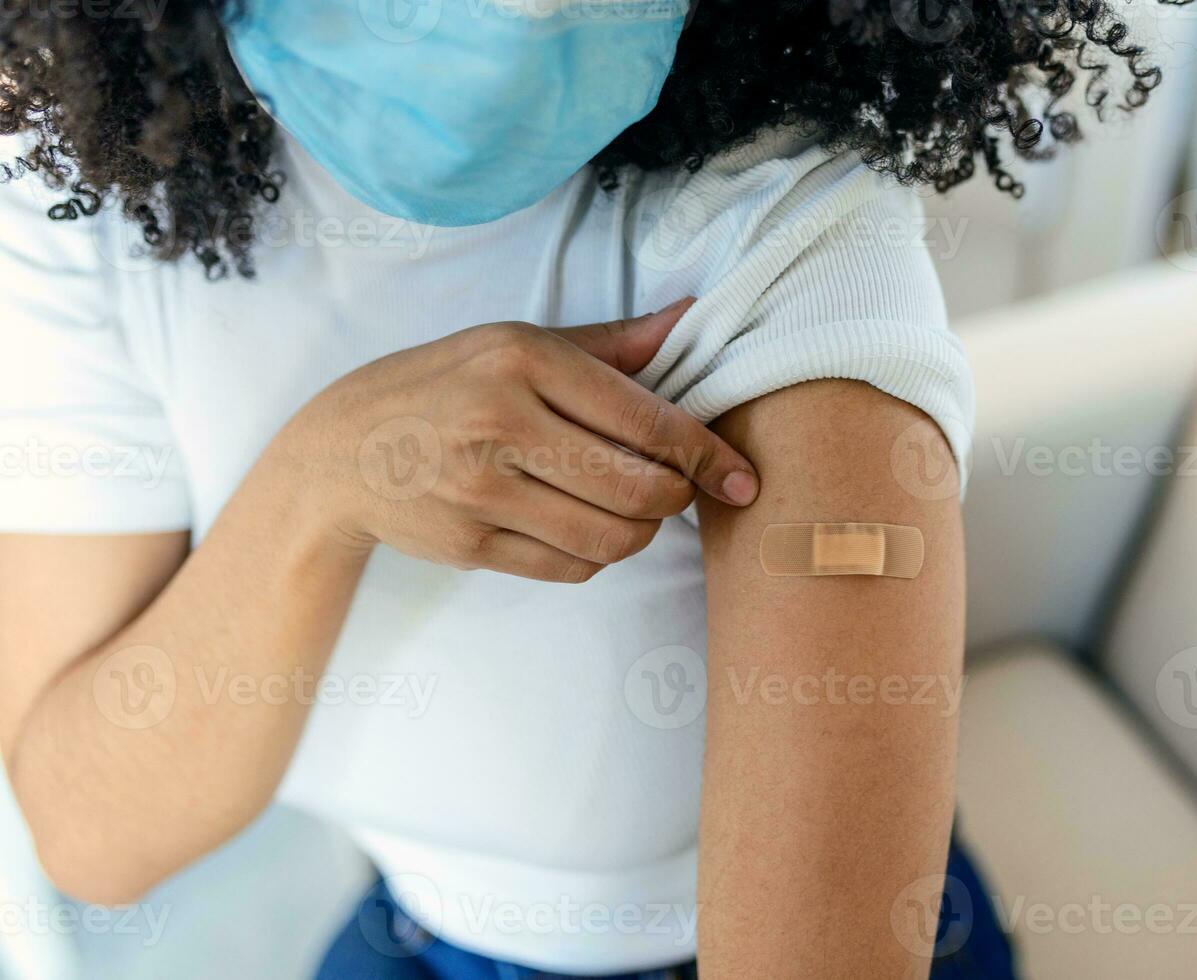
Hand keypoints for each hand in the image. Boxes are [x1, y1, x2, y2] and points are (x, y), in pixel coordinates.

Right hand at [281, 298, 758, 580]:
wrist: (340, 448)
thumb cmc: (444, 383)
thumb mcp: (519, 342)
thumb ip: (611, 344)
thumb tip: (691, 318)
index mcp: (524, 358)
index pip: (647, 419)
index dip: (708, 456)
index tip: (742, 478)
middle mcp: (501, 421)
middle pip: (638, 488)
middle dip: (678, 499)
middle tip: (680, 492)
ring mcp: (480, 488)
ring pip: (609, 537)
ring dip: (643, 534)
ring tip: (637, 514)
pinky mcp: (468, 543)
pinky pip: (569, 568)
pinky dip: (598, 557)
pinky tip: (589, 531)